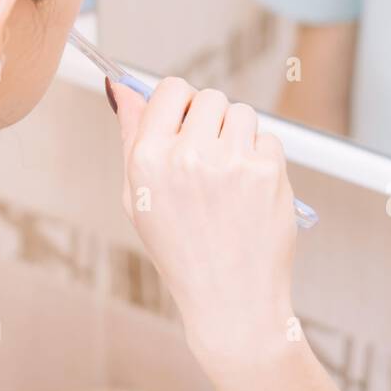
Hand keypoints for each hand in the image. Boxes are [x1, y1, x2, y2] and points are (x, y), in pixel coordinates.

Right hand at [110, 76, 297, 361]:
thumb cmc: (183, 252)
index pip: (170, 89)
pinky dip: (262, 158)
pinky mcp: (267, 171)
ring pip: (241, 113)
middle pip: (209, 97)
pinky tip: (250, 192)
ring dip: (238, 137)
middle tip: (210, 159)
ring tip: (230, 178)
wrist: (231, 302)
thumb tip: (123, 89)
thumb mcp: (139, 199)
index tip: (187, 121)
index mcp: (149, 160)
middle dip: (211, 121)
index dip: (182, 103)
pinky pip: (267, 138)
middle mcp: (187, 156)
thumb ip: (131, 137)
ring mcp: (231, 162)